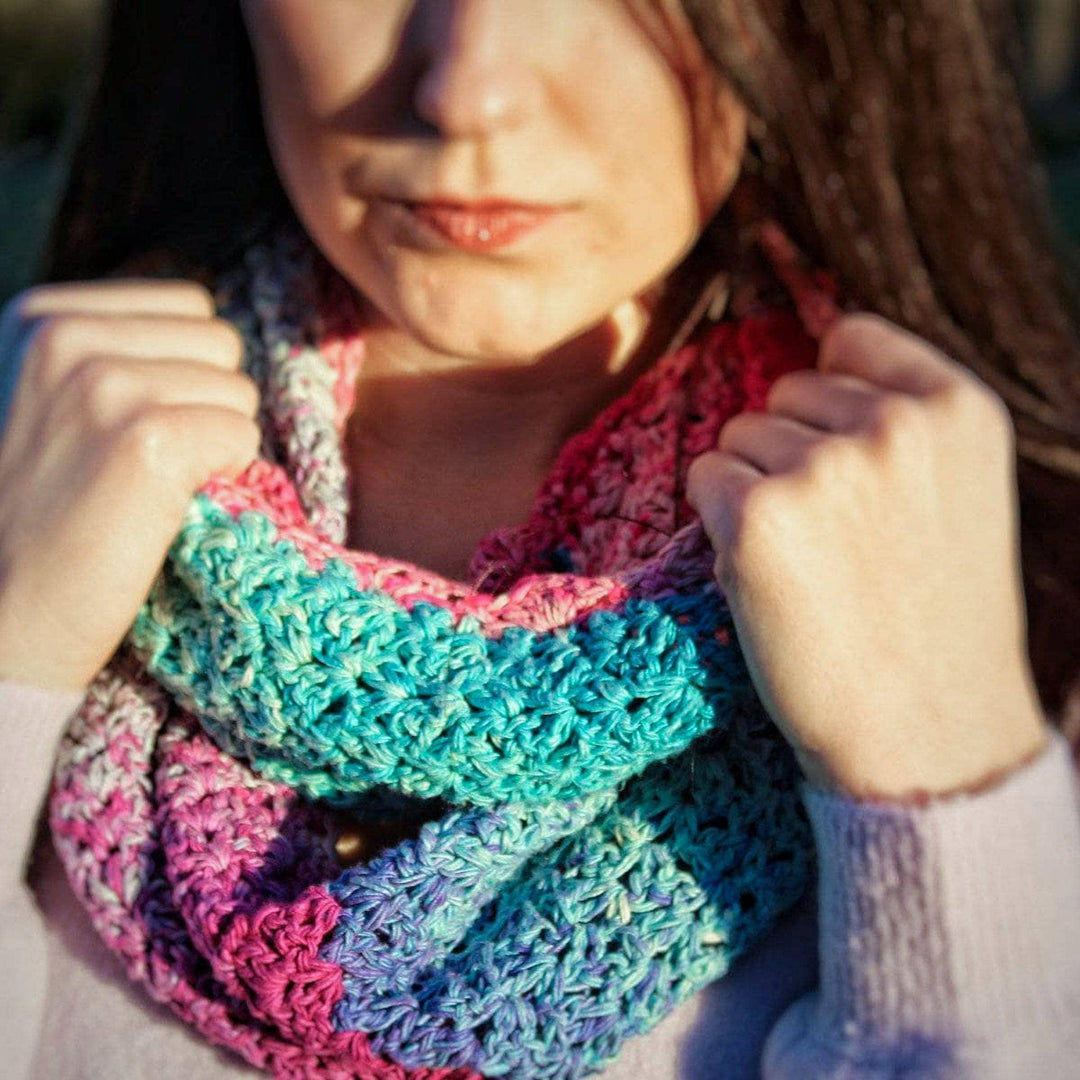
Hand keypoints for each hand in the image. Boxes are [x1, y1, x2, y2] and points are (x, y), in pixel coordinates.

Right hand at [0, 281, 260, 691]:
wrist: (2, 621)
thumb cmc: (37, 523)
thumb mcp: (47, 403)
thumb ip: (117, 356)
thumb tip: (217, 343)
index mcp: (42, 317)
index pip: (188, 308)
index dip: (185, 376)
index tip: (130, 432)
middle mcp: (67, 336)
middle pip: (220, 343)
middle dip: (205, 405)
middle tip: (145, 466)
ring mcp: (106, 383)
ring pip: (239, 392)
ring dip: (216, 444)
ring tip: (148, 490)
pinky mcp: (148, 439)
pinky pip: (242, 437)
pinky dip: (223, 478)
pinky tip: (163, 510)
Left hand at [687, 313, 1048, 799]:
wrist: (923, 733)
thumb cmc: (932, 619)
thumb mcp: (957, 493)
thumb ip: (900, 416)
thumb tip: (811, 358)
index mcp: (958, 410)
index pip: (853, 337)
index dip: (831, 393)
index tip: (844, 454)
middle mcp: (892, 424)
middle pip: (786, 389)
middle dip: (792, 449)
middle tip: (835, 538)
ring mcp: (823, 467)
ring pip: (740, 434)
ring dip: (754, 487)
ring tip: (810, 563)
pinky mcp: (756, 515)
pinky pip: (703, 476)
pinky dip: (717, 520)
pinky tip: (766, 574)